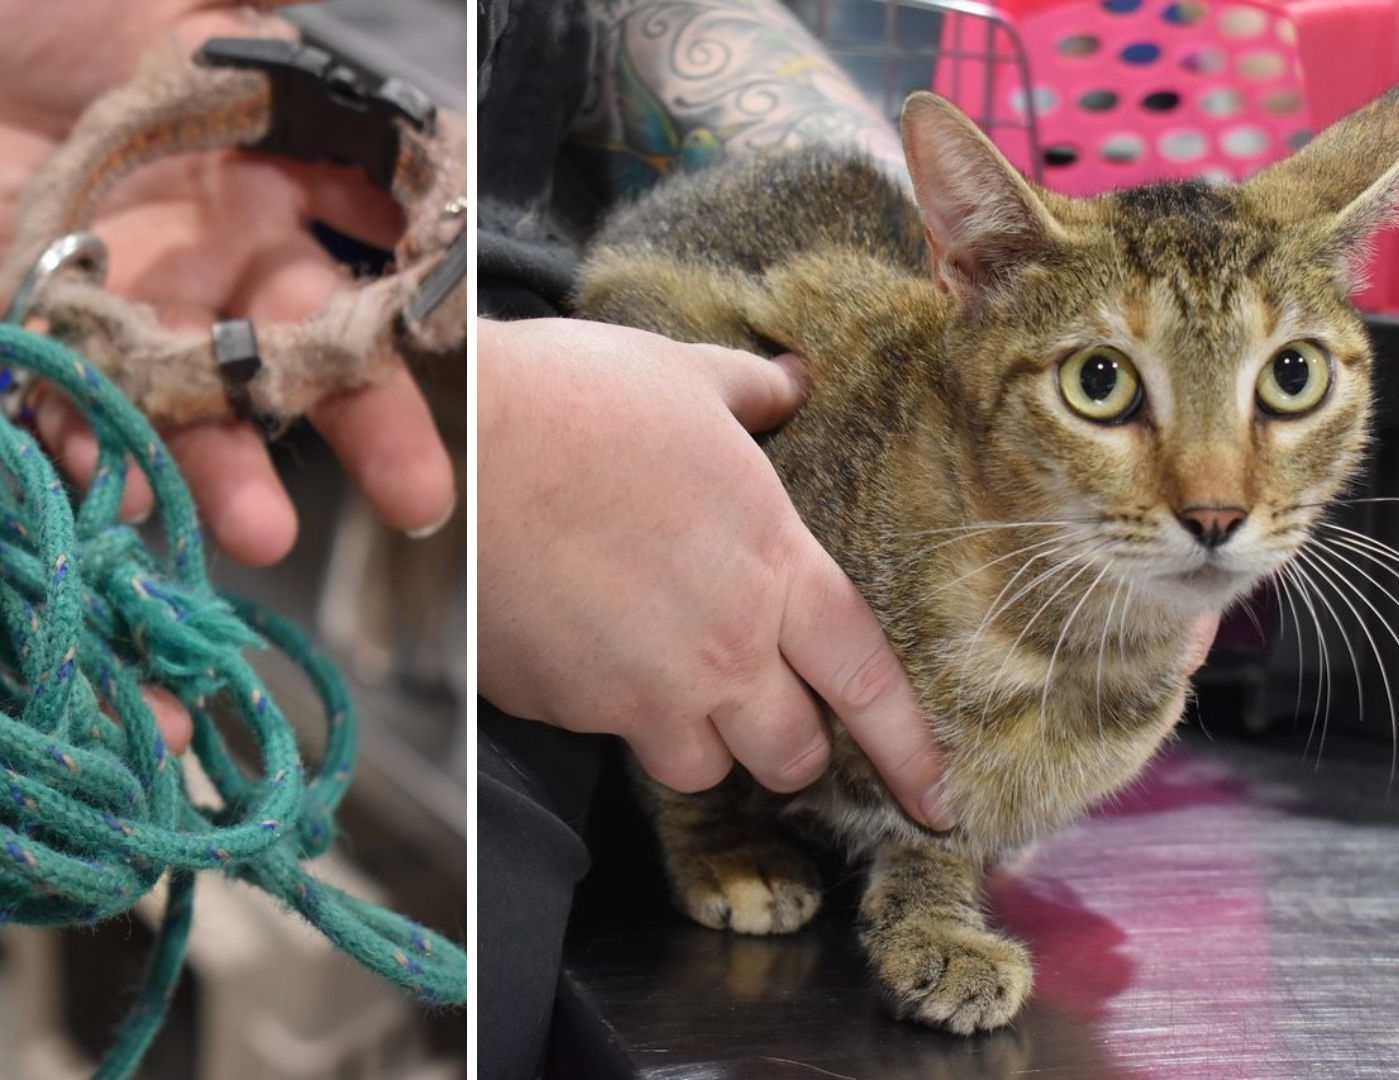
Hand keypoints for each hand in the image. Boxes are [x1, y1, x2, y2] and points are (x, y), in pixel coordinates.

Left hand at [0, 0, 456, 563]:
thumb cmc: (67, 7)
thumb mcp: (198, 18)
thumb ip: (296, 69)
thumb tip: (422, 105)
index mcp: (261, 209)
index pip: (353, 290)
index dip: (409, 336)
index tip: (470, 366)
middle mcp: (202, 282)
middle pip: (290, 373)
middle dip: (358, 438)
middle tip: (417, 501)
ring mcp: (115, 319)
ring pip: (185, 414)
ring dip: (224, 477)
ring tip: (261, 532)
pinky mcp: (20, 338)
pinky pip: (60, 410)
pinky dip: (88, 452)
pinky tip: (120, 489)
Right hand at [476, 318, 951, 827]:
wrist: (460, 446)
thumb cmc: (579, 400)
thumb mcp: (686, 378)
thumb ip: (753, 394)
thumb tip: (792, 380)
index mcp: (774, 571)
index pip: (868, 684)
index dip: (910, 752)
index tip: (938, 801)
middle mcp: (720, 651)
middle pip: (790, 755)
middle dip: (791, 746)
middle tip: (770, 710)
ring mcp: (638, 692)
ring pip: (699, 767)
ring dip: (699, 738)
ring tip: (670, 681)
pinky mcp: (564, 708)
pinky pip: (605, 734)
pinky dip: (606, 707)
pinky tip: (581, 644)